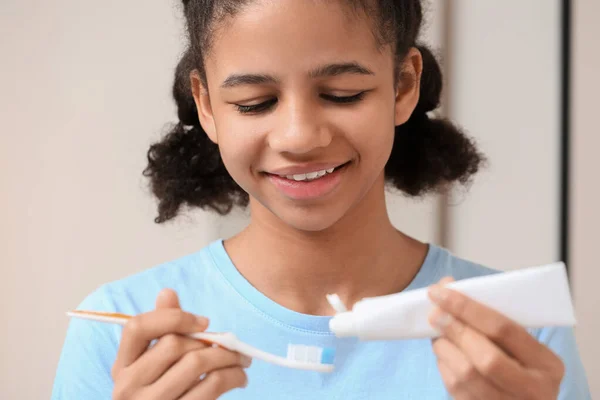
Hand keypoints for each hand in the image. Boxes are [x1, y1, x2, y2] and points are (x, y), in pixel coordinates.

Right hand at [111, 289, 250, 399]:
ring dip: (228, 356)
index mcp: (122, 366)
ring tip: (241, 359)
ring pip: (196, 363)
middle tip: (231, 343)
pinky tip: (239, 376)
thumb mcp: (157, 364)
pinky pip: (212, 386)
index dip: (172, 316)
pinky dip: (233, 376)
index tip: (203, 322)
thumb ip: (163, 329)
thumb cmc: (163, 393)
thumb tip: (167, 293)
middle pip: (173, 344)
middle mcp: (128, 386)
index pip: (137, 327)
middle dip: (209, 339)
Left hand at [427, 277, 564, 399]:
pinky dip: (444, 365)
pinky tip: (444, 352)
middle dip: (455, 331)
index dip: (468, 308)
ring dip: (444, 348)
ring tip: (437, 333)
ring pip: (465, 376)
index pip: (504, 329)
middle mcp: (532, 389)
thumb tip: (447, 287)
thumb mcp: (524, 345)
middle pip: (485, 358)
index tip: (442, 292)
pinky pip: (455, 389)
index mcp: (547, 363)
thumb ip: (494, 321)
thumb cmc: (522, 364)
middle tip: (434, 313)